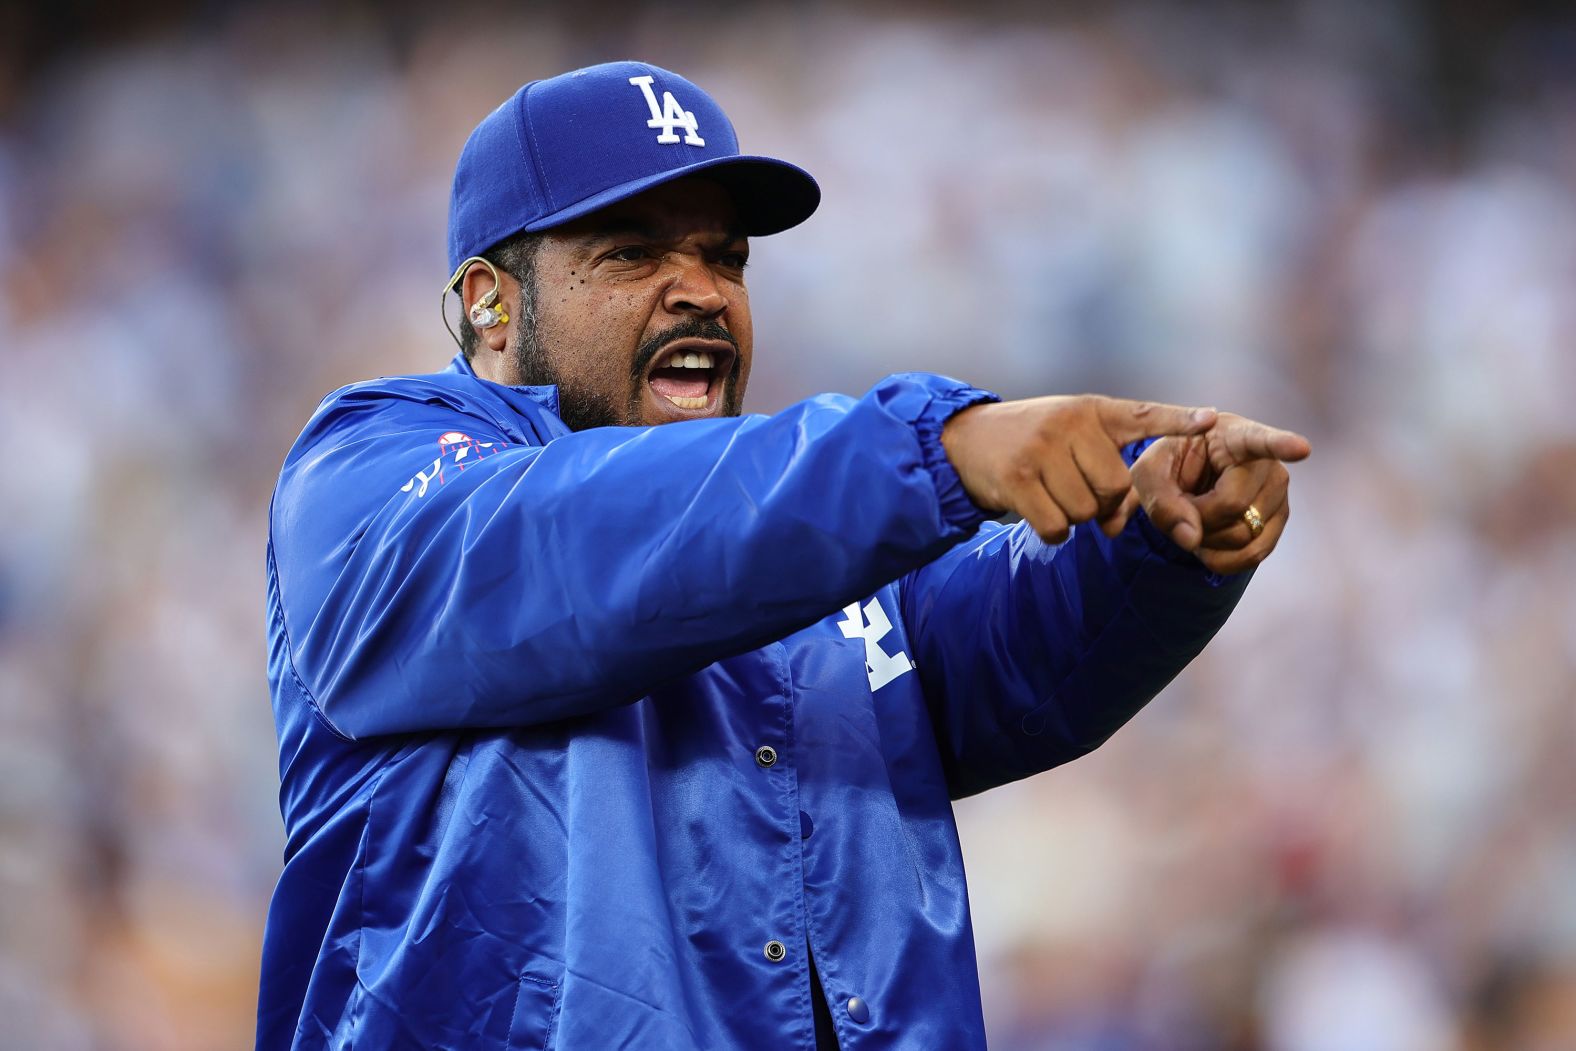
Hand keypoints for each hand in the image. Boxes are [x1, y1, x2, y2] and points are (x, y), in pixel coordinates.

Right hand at [941, 396, 1218, 543]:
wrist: (964, 440)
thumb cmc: (1030, 443)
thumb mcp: (1069, 433)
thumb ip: (1102, 465)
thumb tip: (1116, 525)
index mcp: (1091, 410)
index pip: (1144, 415)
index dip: (1179, 420)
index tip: (1212, 419)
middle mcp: (1069, 424)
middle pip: (1115, 488)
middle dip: (1100, 502)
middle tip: (1073, 489)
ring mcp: (1041, 450)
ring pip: (1086, 512)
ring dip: (1072, 516)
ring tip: (1049, 493)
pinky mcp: (1017, 479)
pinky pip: (1057, 527)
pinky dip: (1051, 531)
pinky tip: (1036, 511)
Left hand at [1130, 412, 1310, 573]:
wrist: (1188, 480)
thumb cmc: (1170, 466)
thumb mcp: (1149, 474)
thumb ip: (1160, 500)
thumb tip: (1192, 539)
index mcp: (1234, 435)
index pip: (1260, 440)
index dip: (1282, 444)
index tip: (1301, 448)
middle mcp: (1268, 463)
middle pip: (1233, 505)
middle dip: (1196, 517)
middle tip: (1182, 506)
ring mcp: (1279, 494)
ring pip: (1242, 535)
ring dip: (1207, 540)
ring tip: (1195, 520)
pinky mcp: (1278, 522)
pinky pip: (1253, 555)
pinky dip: (1221, 559)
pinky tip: (1207, 544)